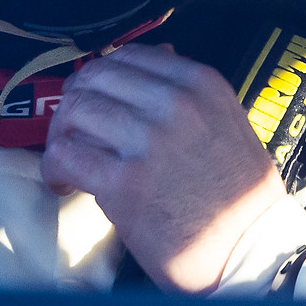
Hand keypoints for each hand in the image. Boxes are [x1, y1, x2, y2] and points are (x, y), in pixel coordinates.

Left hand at [42, 44, 282, 292]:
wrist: (250, 250)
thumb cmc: (240, 197)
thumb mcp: (228, 122)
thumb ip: (190, 94)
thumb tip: (157, 57)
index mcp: (201, 84)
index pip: (129, 56)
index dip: (101, 78)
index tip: (95, 102)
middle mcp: (174, 103)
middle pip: (94, 78)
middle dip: (75, 104)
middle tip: (74, 133)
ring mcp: (147, 140)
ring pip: (74, 111)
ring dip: (62, 137)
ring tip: (69, 162)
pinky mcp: (124, 181)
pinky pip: (65, 156)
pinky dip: (55, 169)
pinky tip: (65, 184)